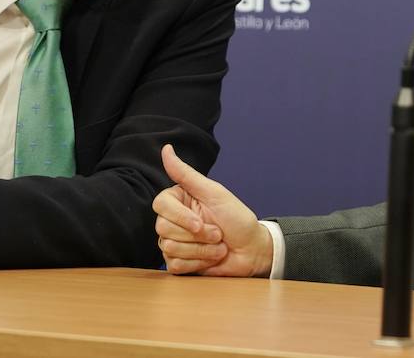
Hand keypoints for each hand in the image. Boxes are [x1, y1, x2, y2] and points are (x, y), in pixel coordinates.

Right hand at [154, 144, 272, 276]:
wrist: (252, 249)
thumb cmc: (236, 218)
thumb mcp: (214, 193)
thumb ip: (186, 174)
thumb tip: (166, 148)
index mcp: (180, 200)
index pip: (160, 204)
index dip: (180, 217)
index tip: (199, 222)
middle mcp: (174, 220)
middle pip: (163, 228)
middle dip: (197, 235)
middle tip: (218, 233)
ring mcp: (175, 243)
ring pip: (169, 248)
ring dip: (201, 250)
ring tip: (218, 245)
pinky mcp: (179, 263)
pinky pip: (175, 266)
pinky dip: (198, 263)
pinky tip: (210, 258)